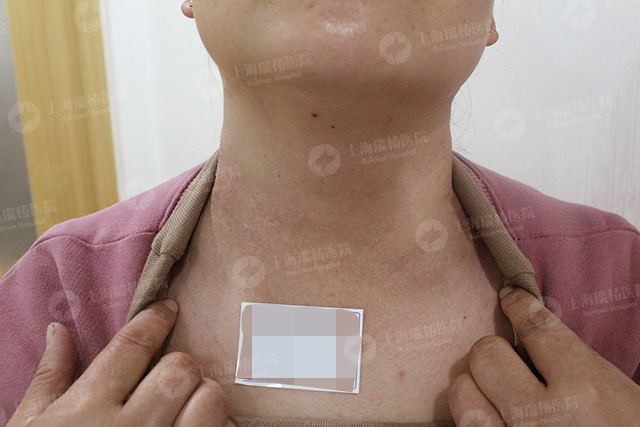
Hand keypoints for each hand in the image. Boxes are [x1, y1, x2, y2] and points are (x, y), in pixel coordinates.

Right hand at [7, 299, 236, 426]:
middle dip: (180, 367)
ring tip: (188, 408)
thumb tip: (61, 331)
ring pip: (211, 402)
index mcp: (87, 409)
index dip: (156, 319)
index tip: (168, 310)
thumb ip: (51, 378)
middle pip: (181, 369)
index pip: (133, 346)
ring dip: (205, 399)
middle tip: (171, 376)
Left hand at [449, 285, 639, 425]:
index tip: (510, 298)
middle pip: (486, 356)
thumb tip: (530, 335)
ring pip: (463, 396)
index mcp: (586, 392)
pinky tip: (491, 419)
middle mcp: (545, 418)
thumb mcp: (621, 399)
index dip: (519, 306)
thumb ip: (574, 368)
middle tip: (505, 362)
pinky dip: (476, 424)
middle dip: (493, 354)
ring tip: (491, 394)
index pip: (536, 328)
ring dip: (473, 390)